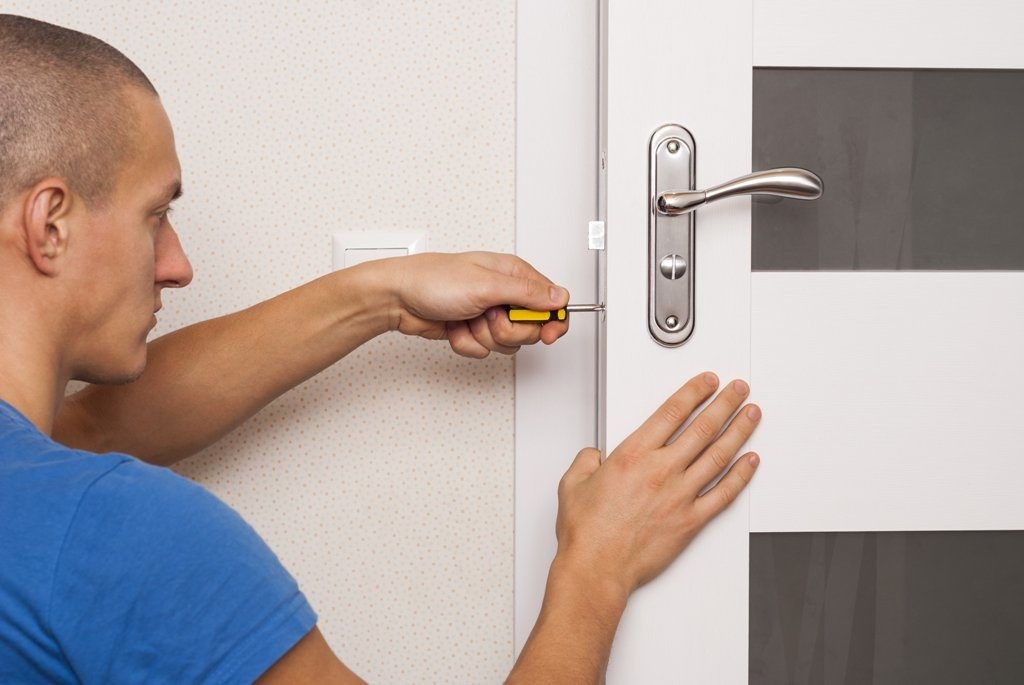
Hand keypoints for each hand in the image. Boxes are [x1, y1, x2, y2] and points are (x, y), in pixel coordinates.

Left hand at [376, 251, 570, 357]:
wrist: (397, 298)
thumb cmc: (433, 280)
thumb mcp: (487, 285)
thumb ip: (528, 293)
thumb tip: (560, 297)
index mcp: (513, 275)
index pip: (551, 301)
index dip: (552, 321)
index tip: (546, 334)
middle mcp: (503, 294)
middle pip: (530, 329)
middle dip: (507, 330)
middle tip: (489, 316)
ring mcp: (487, 314)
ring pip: (506, 344)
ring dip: (483, 337)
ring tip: (466, 319)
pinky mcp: (473, 330)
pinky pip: (483, 350)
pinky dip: (466, 343)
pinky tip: (454, 327)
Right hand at [553, 371, 760, 600]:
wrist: (598, 567)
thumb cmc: (587, 532)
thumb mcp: (573, 483)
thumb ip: (586, 461)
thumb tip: (593, 456)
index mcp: (633, 455)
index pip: (672, 412)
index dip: (694, 392)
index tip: (708, 382)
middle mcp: (662, 471)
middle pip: (703, 427)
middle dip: (725, 403)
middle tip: (738, 390)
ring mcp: (680, 495)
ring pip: (719, 455)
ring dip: (739, 431)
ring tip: (751, 415)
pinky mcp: (691, 520)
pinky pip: (724, 493)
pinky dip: (741, 475)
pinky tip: (751, 462)